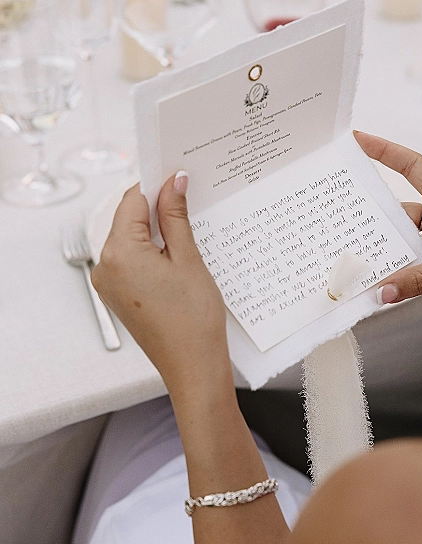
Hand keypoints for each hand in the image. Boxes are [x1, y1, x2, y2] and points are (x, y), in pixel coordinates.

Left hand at [91, 173, 229, 392]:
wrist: (193, 366)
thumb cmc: (193, 320)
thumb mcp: (188, 259)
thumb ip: (176, 217)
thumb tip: (173, 183)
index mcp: (119, 253)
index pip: (132, 200)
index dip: (157, 185)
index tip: (179, 176)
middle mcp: (106, 266)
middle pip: (130, 219)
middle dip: (158, 208)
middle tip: (190, 201)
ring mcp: (109, 283)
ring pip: (131, 240)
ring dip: (157, 232)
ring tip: (189, 233)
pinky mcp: (118, 295)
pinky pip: (132, 261)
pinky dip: (152, 252)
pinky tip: (178, 256)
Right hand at [355, 131, 421, 332]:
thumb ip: (420, 279)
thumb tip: (385, 288)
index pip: (414, 167)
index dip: (386, 151)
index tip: (360, 140)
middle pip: (397, 210)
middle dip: (374, 213)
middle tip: (346, 215)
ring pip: (396, 241)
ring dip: (382, 251)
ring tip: (361, 259)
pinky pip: (402, 266)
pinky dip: (390, 274)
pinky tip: (378, 282)